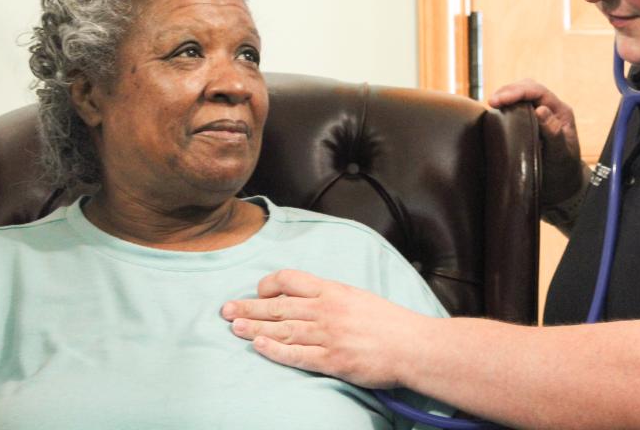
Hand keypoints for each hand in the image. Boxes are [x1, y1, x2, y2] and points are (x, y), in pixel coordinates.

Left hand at [221, 269, 427, 388]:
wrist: (414, 345)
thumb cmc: (390, 322)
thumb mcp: (358, 297)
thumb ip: (331, 297)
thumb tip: (306, 299)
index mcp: (333, 290)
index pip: (291, 280)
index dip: (269, 285)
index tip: (257, 292)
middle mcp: (327, 310)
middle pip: (279, 306)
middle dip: (249, 308)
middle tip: (226, 310)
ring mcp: (329, 335)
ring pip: (283, 330)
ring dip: (255, 328)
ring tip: (233, 327)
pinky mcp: (333, 360)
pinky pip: (298, 355)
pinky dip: (276, 351)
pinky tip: (258, 347)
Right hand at [489, 79, 583, 203]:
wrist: (562, 186)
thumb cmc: (563, 171)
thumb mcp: (561, 154)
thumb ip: (553, 133)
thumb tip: (541, 110)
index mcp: (561, 112)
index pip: (538, 91)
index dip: (517, 92)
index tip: (498, 100)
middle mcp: (551, 109)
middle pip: (528, 87)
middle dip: (508, 90)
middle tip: (492, 102)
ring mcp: (540, 114)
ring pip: (521, 95)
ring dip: (506, 96)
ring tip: (492, 104)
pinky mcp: (530, 122)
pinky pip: (517, 107)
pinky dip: (505, 106)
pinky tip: (495, 113)